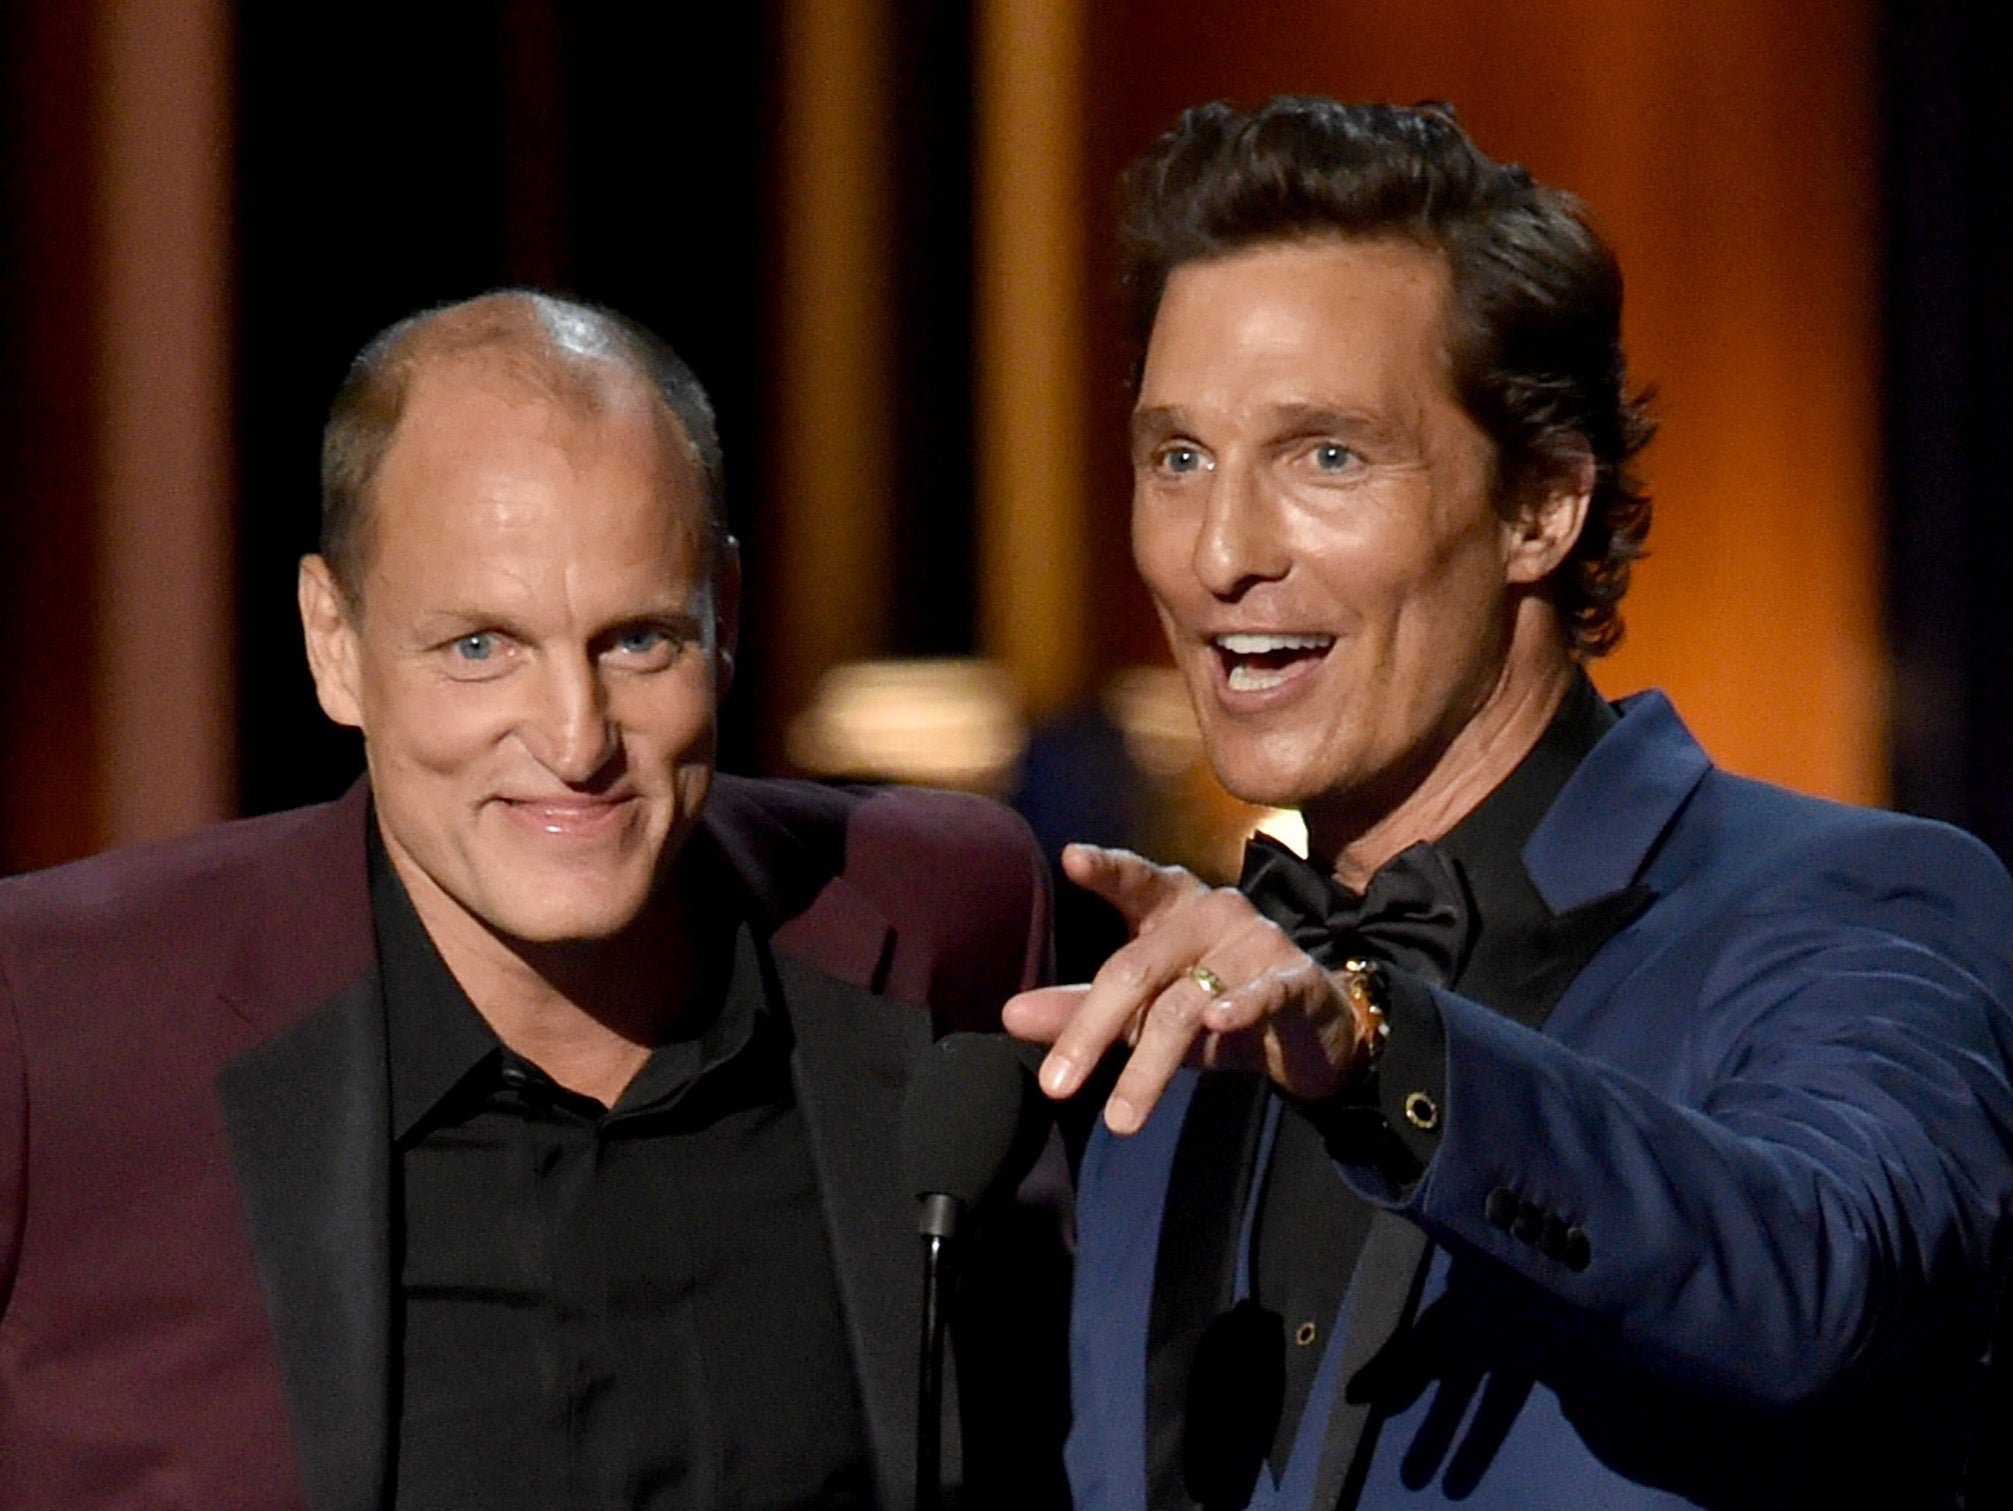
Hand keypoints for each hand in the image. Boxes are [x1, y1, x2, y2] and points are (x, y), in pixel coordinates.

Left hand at [1002, 843, 1369, 1134]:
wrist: (1308, 1030)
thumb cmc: (1212, 1002)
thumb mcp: (1145, 1008)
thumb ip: (1080, 1008)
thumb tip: (1009, 1015)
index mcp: (1171, 905)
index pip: (1135, 880)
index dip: (1106, 869)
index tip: (1072, 858)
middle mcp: (1213, 912)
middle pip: (1137, 966)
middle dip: (1091, 1030)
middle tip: (1055, 1086)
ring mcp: (1257, 941)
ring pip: (1187, 1001)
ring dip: (1150, 1065)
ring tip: (1120, 1119)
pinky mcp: (1296, 978)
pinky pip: (1264, 991)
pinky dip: (1240, 1006)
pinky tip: (1218, 1023)